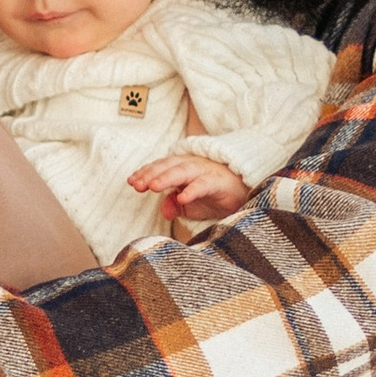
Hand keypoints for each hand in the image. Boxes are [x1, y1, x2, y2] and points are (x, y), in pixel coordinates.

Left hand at [128, 148, 252, 229]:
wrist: (243, 194)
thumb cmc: (214, 196)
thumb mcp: (190, 205)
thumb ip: (175, 206)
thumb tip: (165, 210)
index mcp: (181, 169)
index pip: (160, 167)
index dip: (145, 173)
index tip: (131, 182)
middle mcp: (191, 167)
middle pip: (168, 166)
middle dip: (151, 174)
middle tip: (137, 185)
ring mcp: (205, 172)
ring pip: (183, 171)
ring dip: (166, 177)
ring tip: (153, 187)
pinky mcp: (219, 183)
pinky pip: (203, 184)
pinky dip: (192, 190)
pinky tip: (182, 197)